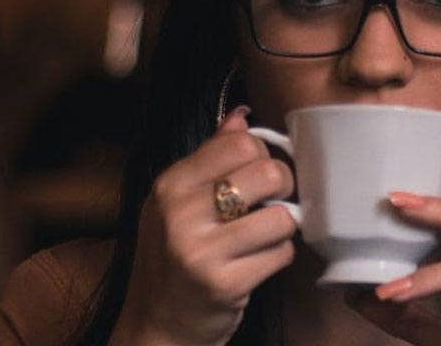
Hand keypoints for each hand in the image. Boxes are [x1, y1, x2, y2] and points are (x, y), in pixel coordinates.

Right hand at [110, 107, 297, 345]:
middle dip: (282, 187)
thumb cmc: (172, 257)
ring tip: (264, 235)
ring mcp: (201, 251)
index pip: (241, 143)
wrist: (157, 325)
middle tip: (271, 202)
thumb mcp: (177, 202)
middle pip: (268, 173)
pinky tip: (259, 261)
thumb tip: (242, 116)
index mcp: (170, 184)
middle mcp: (180, 213)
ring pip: (282, 216)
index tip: (258, 173)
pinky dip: (280, 256)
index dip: (262, 155)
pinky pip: (282, 253)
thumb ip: (210, 156)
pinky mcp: (226, 284)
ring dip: (283, 227)